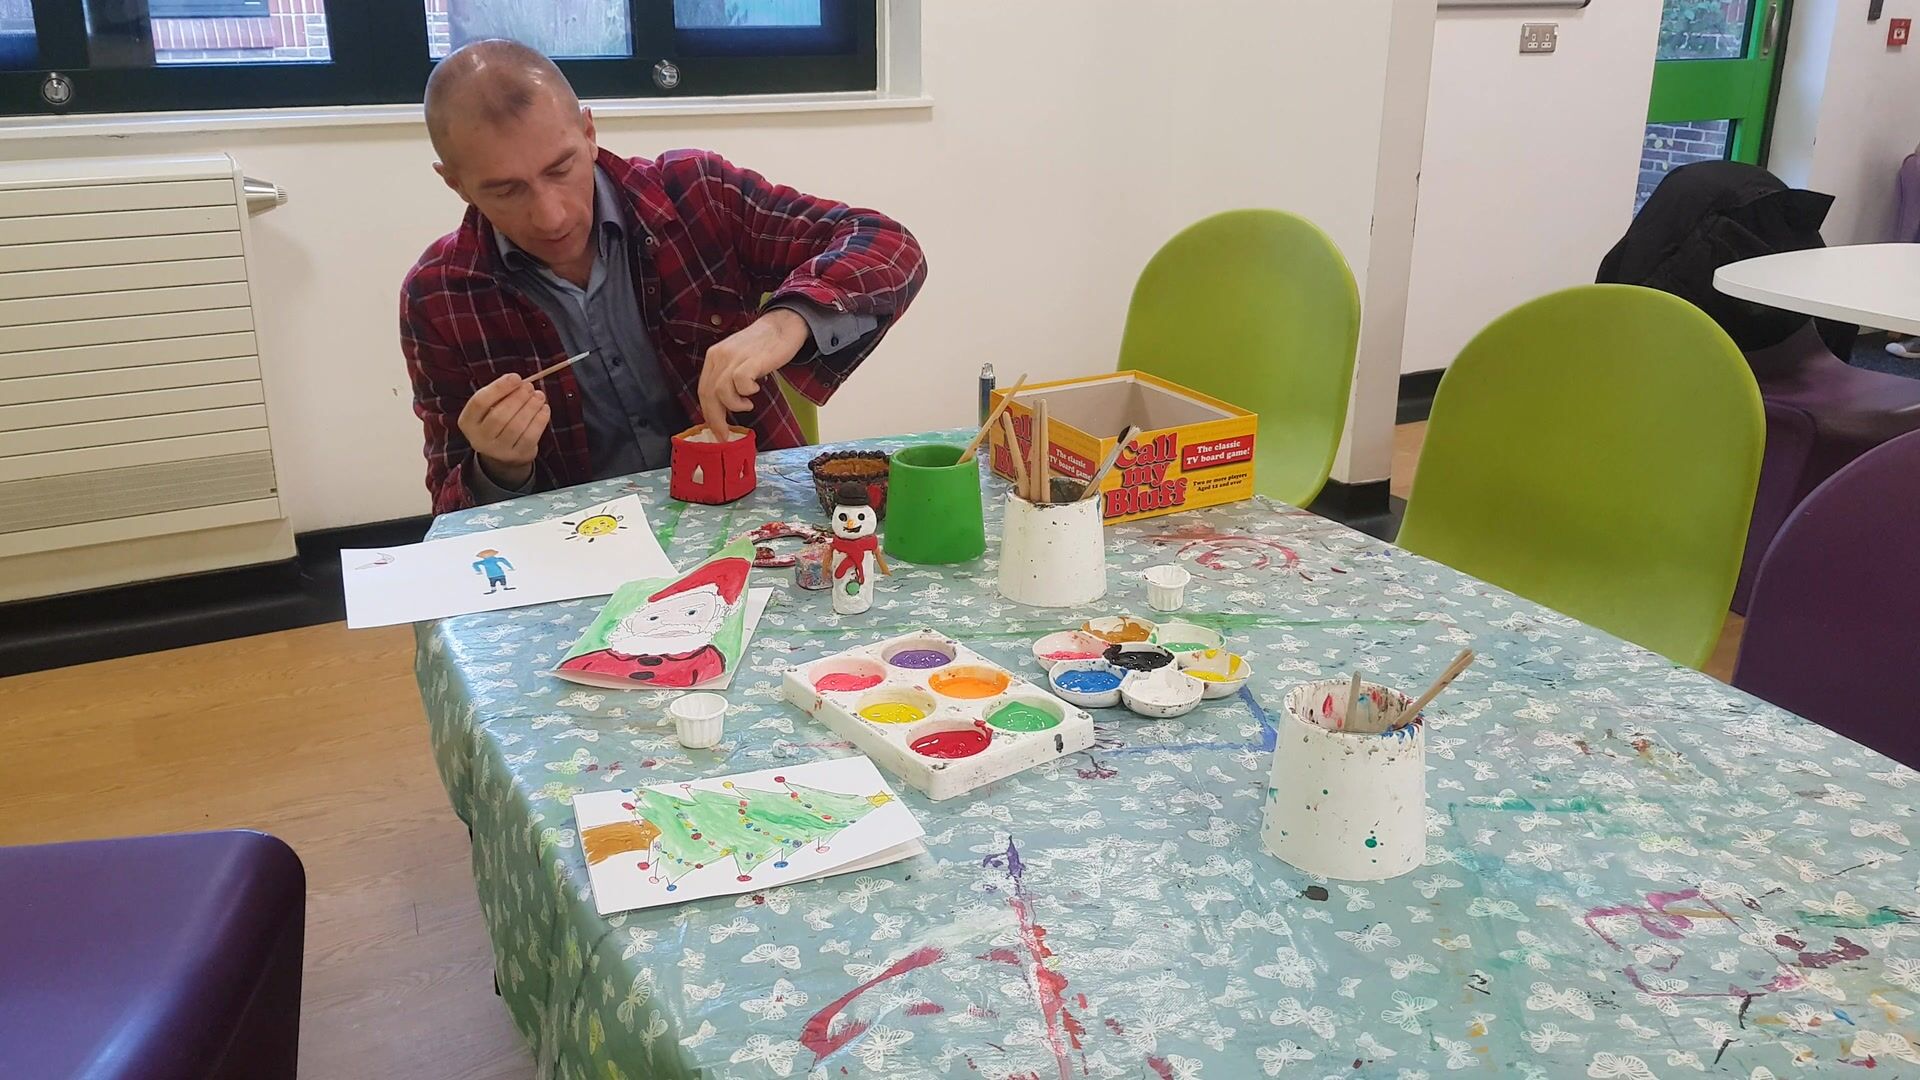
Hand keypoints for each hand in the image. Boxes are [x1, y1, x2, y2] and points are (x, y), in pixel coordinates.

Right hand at [458, 372, 548, 488]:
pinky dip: (540, 420)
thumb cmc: (496, 421)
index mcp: (467, 422)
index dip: (499, 388)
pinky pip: (530, 437)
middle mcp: (479, 439)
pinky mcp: (517, 456)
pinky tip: (544, 409)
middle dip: (517, 398)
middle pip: (499, 416)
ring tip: (539, 396)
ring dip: (530, 407)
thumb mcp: (490, 407)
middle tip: (530, 387)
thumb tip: (517, 380)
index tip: (516, 377)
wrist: (502, 452)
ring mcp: (498, 451)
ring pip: (516, 426)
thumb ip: (499, 393)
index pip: (479, 402)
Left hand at [698, 308, 808, 439]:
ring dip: (734, 405)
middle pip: (708, 394)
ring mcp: (734, 357)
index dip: (708, 413)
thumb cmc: (763, 345)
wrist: (783, 325)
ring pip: (721, 391)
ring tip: (747, 404)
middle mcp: (720, 356)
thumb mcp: (737, 359)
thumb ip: (727, 377)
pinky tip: (755, 390)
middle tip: (725, 433)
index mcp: (714, 356)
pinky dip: (746, 392)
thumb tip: (723, 407)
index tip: (716, 430)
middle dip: (716, 418)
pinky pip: (740, 383)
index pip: (703, 390)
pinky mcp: (751, 360)